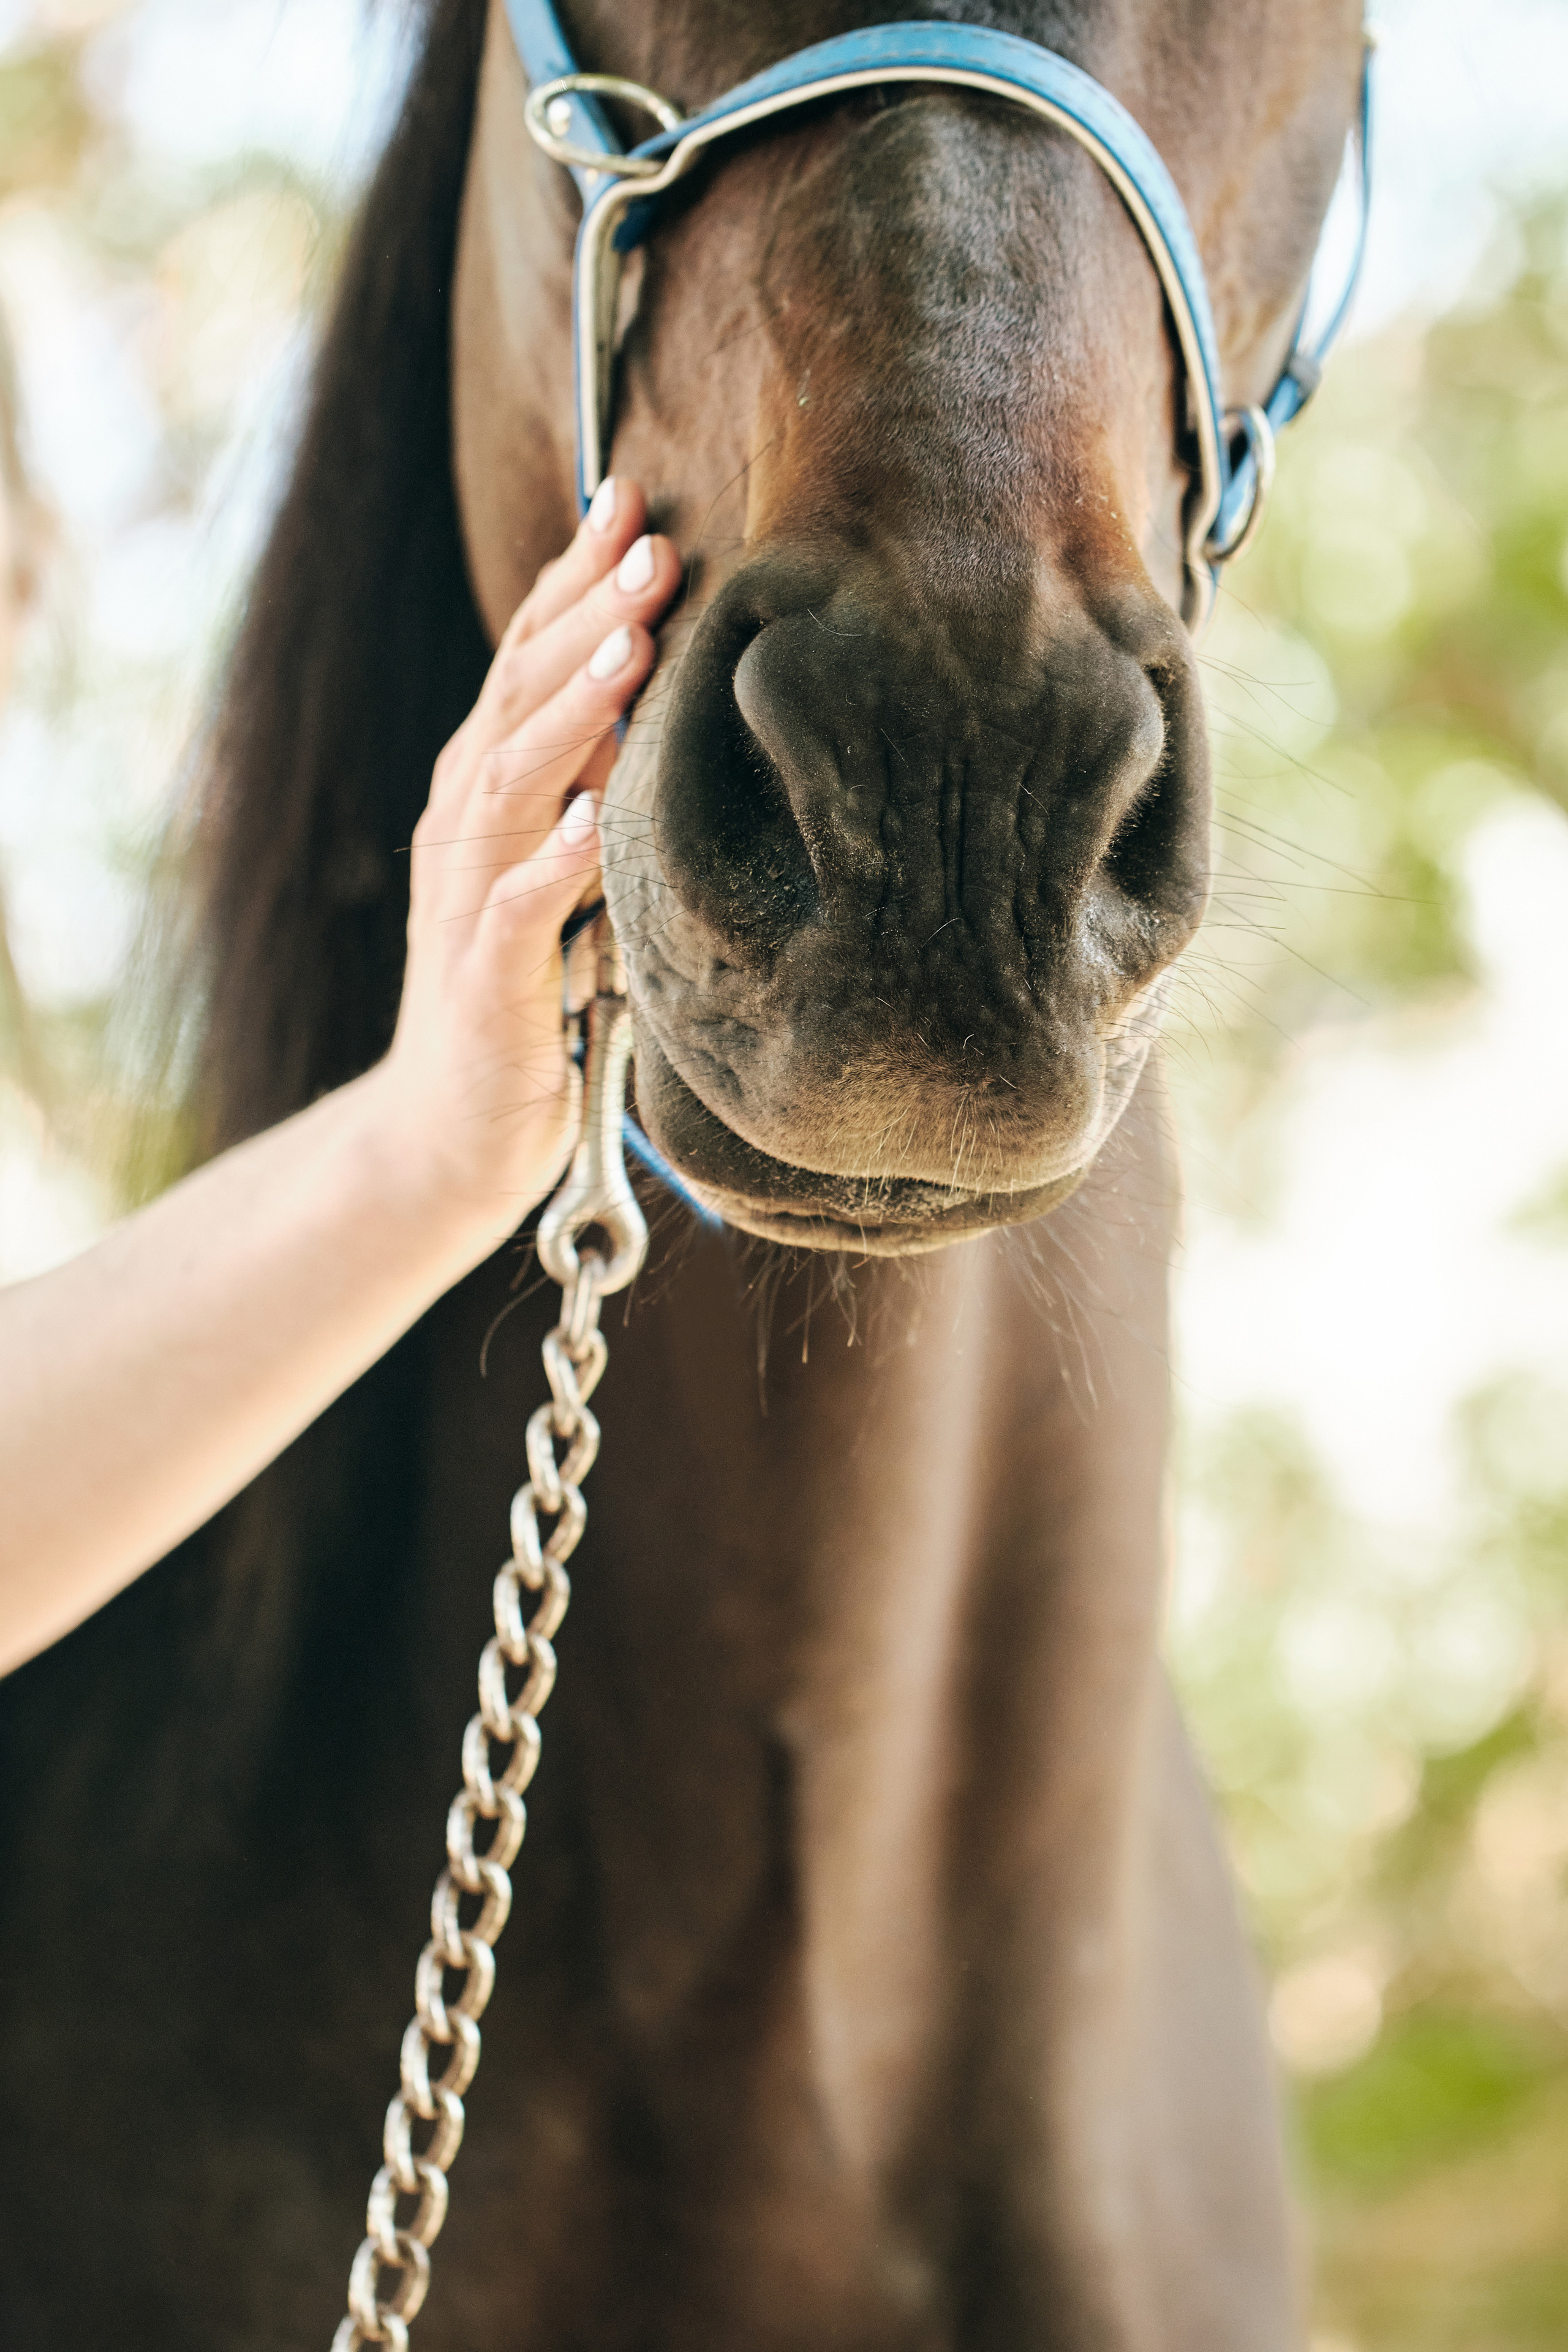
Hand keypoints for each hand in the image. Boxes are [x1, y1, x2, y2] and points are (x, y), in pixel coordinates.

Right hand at [364, 478, 679, 1233]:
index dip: (574, 575)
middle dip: (585, 614)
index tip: (634, 497)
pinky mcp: (483, 981)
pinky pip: (512, 911)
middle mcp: (468, 824)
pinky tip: (590, 818)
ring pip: (510, 782)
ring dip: (568, 711)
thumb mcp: (575, 867)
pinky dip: (550, 863)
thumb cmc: (533, 990)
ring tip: (629, 648)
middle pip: (519, 695)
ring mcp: (466, 897)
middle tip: (653, 542)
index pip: (529, 658)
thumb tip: (664, 690)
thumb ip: (601, 782)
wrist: (456, 1129)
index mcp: (493, 786)